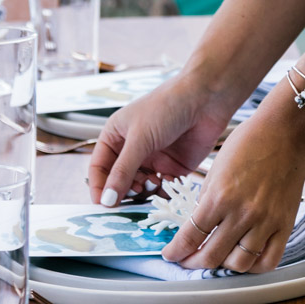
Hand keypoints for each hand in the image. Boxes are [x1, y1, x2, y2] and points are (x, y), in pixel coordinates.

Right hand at [87, 72, 232, 206]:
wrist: (206, 98)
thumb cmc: (167, 107)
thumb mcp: (140, 138)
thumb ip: (123, 171)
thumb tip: (105, 200)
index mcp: (116, 136)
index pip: (99, 166)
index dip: (98, 186)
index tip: (101, 205)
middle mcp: (133, 149)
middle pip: (119, 181)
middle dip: (124, 190)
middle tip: (135, 191)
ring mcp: (153, 159)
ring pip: (140, 187)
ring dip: (144, 191)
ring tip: (153, 183)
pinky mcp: (173, 168)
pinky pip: (162, 188)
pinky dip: (163, 190)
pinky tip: (168, 182)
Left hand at [160, 103, 304, 272]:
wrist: (285, 132)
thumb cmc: (249, 142)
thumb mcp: (216, 169)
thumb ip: (206, 201)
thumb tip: (195, 226)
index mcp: (219, 196)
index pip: (190, 236)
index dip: (176, 251)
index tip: (171, 255)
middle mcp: (242, 213)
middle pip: (211, 256)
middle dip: (193, 263)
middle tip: (188, 260)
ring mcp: (265, 221)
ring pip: (239, 264)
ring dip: (223, 267)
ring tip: (218, 258)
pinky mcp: (285, 224)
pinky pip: (269, 261)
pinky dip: (254, 267)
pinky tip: (245, 259)